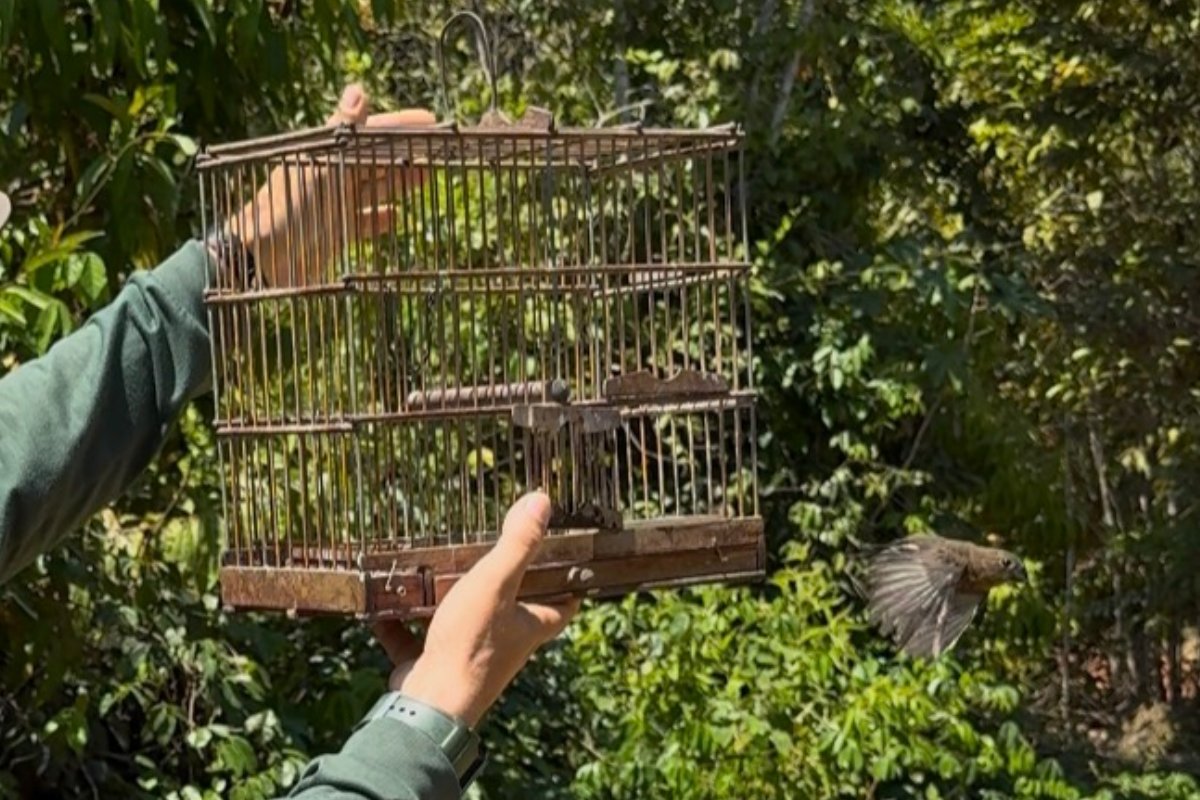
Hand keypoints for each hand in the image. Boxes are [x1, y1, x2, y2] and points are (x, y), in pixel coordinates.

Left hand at [225, 84, 435, 286]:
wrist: (259, 258)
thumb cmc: (284, 209)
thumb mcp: (315, 165)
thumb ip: (340, 130)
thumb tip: (359, 89)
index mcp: (326, 154)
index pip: (371, 133)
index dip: (401, 125)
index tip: (431, 122)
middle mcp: (332, 176)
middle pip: (376, 160)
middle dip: (406, 155)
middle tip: (437, 153)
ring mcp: (335, 204)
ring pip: (375, 189)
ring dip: (399, 183)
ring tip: (425, 178)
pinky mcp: (336, 232)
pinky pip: (366, 222)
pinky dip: (381, 218)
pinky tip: (397, 216)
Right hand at [372, 492, 580, 726]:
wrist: (428, 703)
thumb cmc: (471, 645)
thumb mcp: (496, 584)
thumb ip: (518, 544)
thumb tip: (542, 501)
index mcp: (530, 625)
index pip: (563, 604)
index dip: (568, 584)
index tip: (566, 561)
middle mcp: (504, 643)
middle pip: (512, 611)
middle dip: (504, 586)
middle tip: (492, 554)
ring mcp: (468, 656)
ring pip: (464, 623)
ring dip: (450, 601)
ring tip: (436, 569)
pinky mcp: (431, 663)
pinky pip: (415, 639)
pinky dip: (400, 624)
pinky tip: (384, 604)